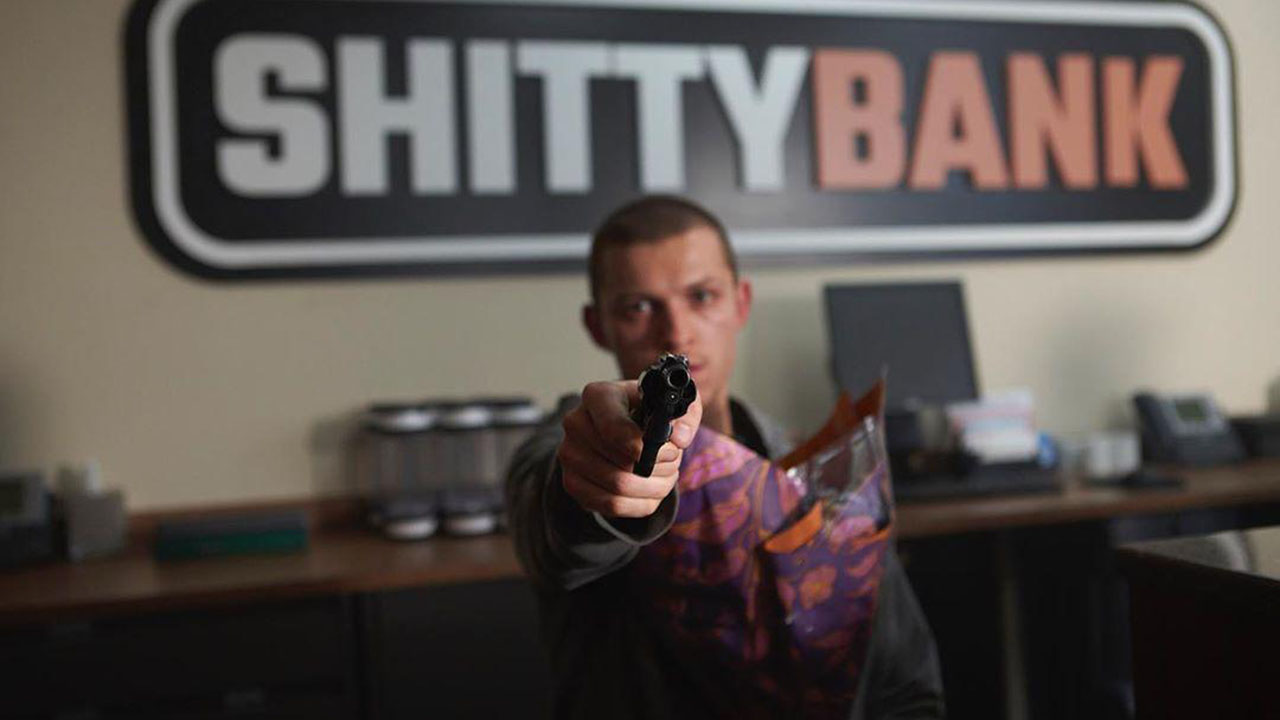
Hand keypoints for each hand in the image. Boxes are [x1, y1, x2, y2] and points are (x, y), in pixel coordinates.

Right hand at [557, 380, 702, 517]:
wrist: (624, 425)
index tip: (669, 452)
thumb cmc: (648, 410)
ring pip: (617, 489)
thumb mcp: (672, 403)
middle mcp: (576, 423)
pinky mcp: (572, 482)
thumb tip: (680, 438)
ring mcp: (569, 454)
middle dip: (658, 469)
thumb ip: (684, 416)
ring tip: (667, 476)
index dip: (644, 448)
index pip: (614, 427)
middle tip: (674, 462)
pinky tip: (652, 490)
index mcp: (598, 396)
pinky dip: (640, 504)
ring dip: (652, 488)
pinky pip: (610, 506)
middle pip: (620, 464)